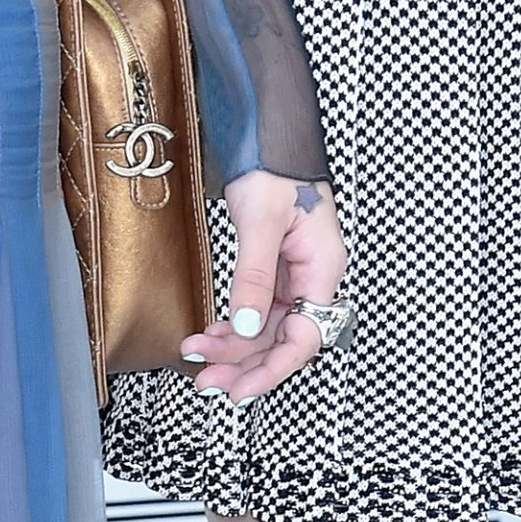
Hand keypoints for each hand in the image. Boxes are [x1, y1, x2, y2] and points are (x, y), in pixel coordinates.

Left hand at [180, 172, 347, 401]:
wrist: (266, 132)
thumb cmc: (274, 164)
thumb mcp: (261, 221)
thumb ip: (254, 275)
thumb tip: (247, 325)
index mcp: (322, 267)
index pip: (303, 338)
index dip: (272, 369)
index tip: (240, 389)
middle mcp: (313, 275)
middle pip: (282, 338)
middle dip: (244, 362)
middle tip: (207, 380)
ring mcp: (295, 272)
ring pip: (267, 326)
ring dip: (234, 345)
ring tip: (198, 356)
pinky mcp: (277, 266)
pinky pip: (258, 307)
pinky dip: (234, 322)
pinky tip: (211, 332)